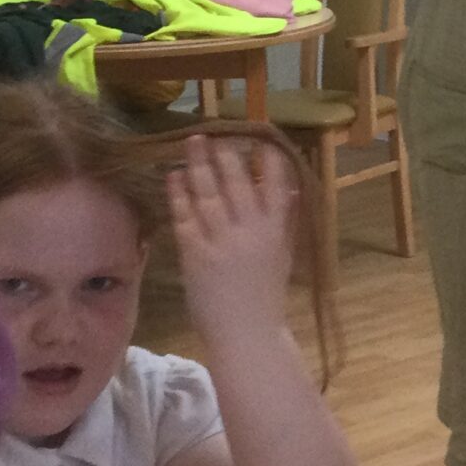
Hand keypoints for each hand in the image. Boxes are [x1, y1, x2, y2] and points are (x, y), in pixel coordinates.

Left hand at [168, 134, 294, 341]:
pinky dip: (179, 193)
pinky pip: (185, 216)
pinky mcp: (196, 253)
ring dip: (199, 164)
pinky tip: (174, 176)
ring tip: (192, 143)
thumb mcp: (283, 253)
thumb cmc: (266, 295)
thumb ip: (285, 218)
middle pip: (236, 181)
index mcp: (276, 228)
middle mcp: (250, 229)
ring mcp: (221, 241)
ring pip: (208, 193)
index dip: (266, 156)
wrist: (246, 333)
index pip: (276, 182)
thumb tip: (290, 185)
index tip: (257, 135)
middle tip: (213, 132)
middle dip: (225, 153)